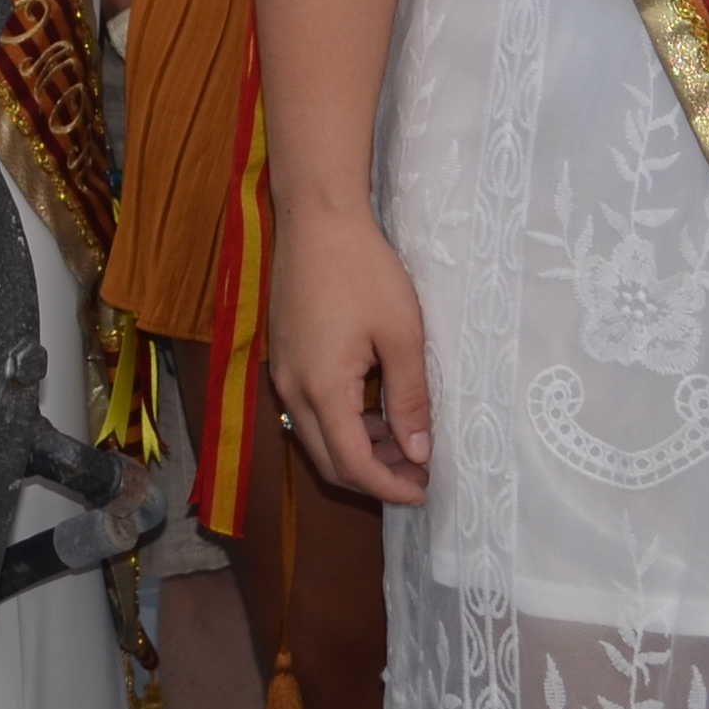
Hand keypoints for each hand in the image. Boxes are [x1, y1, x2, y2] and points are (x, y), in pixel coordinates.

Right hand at [266, 200, 431, 502]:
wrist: (316, 218)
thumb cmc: (363, 270)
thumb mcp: (401, 334)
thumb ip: (410, 398)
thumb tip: (420, 452)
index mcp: (322, 389)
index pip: (352, 465)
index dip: (389, 487)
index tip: (424, 490)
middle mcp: (293, 390)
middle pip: (329, 461)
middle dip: (375, 476)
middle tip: (418, 471)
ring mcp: (283, 373)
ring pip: (317, 438)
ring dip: (358, 450)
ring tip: (405, 440)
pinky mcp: (284, 357)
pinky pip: (309, 411)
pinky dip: (342, 424)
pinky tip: (376, 408)